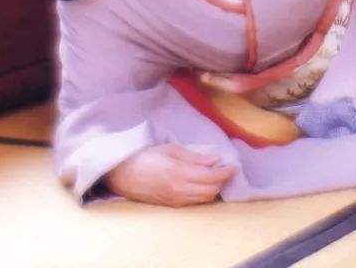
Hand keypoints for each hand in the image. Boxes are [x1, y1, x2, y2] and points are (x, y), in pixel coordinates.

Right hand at [103, 142, 235, 206]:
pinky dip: (203, 195)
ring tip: (216, 177)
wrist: (122, 174)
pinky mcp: (171, 205)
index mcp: (179, 172)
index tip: (233, 166)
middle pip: (211, 191)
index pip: (212, 177)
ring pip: (204, 199)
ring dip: (214, 189)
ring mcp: (175, 199)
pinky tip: (203, 185)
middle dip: (222, 181)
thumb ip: (194, 156)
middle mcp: (179, 189)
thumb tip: (215, 159)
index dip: (226, 172)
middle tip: (226, 170)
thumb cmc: (145, 156)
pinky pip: (193, 202)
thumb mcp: (170, 149)